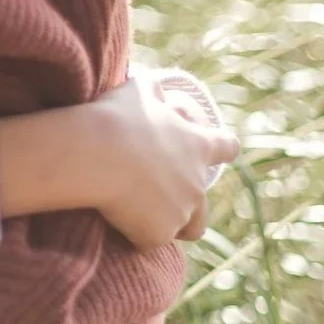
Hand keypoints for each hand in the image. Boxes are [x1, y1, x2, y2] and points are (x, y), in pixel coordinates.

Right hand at [87, 68, 238, 249]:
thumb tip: (158, 82)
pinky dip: (137, 235)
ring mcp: (181, 211)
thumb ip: (154, 89)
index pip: (227, 147)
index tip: (220, 152)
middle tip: (157, 198)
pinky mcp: (158, 234)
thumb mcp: (138, 90)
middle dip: (187, 204)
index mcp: (198, 145)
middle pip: (205, 206)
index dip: (223, 149)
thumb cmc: (117, 117)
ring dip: (170, 225)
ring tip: (143, 219)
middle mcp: (198, 182)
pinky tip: (116, 223)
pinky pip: (150, 241)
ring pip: (186, 229)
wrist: (96, 153)